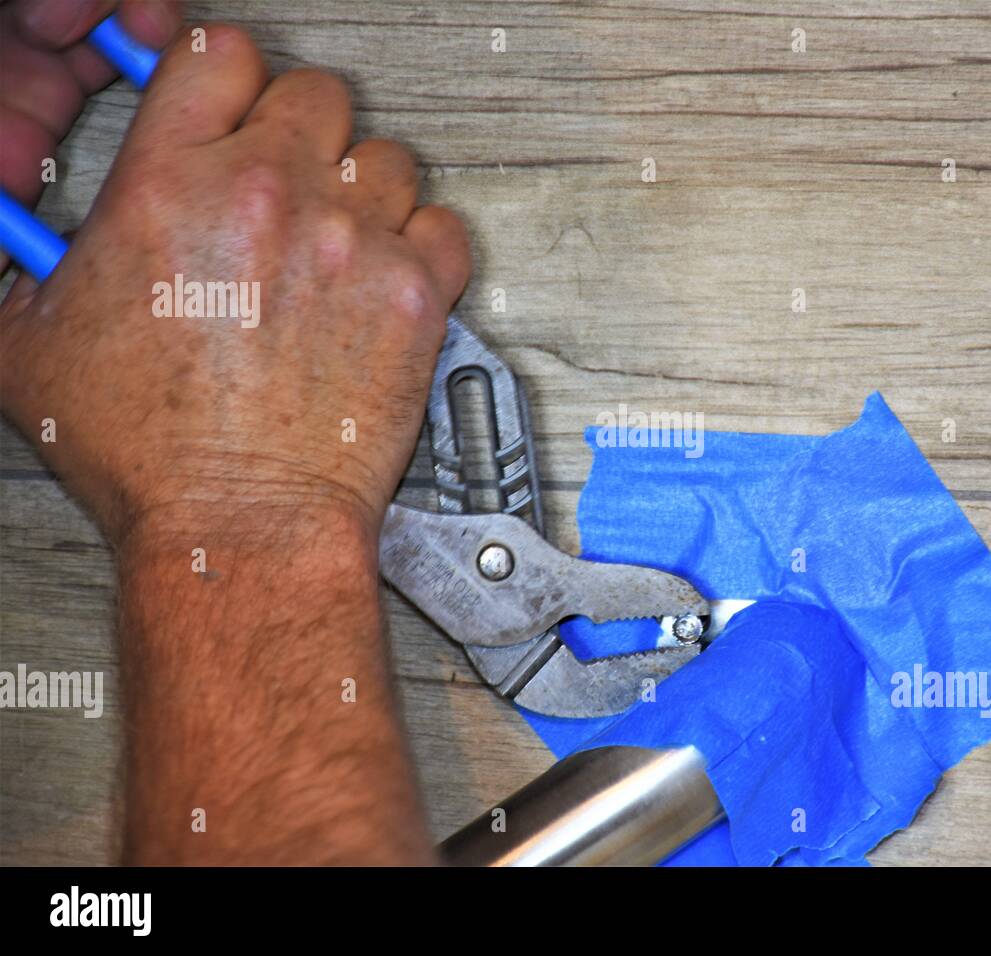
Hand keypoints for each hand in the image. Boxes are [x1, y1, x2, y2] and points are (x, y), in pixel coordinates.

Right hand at [0, 22, 470, 547]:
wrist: (239, 518)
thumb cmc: (149, 452)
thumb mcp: (29, 341)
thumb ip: (32, 263)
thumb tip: (33, 241)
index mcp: (170, 182)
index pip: (218, 53)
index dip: (228, 78)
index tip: (235, 110)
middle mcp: (268, 195)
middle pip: (316, 94)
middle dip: (301, 134)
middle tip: (290, 186)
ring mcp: (350, 241)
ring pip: (387, 157)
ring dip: (365, 192)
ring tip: (340, 245)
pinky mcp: (413, 294)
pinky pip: (445, 226)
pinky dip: (424, 244)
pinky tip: (389, 276)